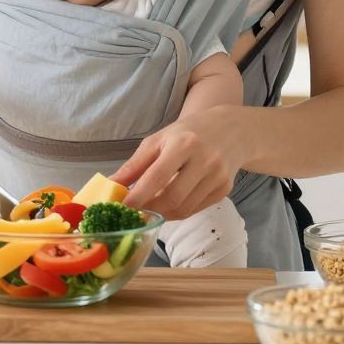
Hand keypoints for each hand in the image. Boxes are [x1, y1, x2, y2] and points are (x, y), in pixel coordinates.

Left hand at [111, 108, 243, 219]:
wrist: (230, 130)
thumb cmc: (188, 133)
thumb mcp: (158, 140)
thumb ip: (135, 164)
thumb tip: (113, 185)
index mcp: (184, 143)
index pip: (158, 176)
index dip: (139, 195)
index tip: (123, 206)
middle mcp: (205, 160)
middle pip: (172, 197)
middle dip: (150, 208)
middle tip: (136, 210)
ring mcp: (217, 177)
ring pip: (184, 209)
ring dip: (162, 213)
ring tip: (151, 206)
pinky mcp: (224, 190)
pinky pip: (195, 209)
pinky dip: (178, 211)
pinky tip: (170, 203)